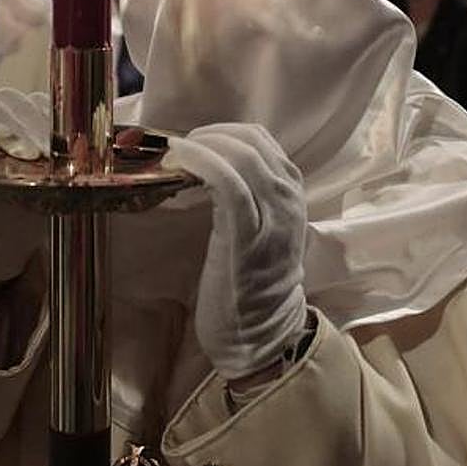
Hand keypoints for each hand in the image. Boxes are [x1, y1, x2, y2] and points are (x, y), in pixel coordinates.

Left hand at [162, 123, 307, 379]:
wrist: (262, 333)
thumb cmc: (251, 281)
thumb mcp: (260, 227)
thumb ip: (248, 195)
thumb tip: (207, 167)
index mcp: (292, 192)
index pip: (259, 139)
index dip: (222, 132)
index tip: (193, 142)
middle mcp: (288, 197)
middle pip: (249, 141)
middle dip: (208, 135)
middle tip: (178, 148)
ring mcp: (272, 215)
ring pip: (241, 156)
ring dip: (202, 145)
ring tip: (175, 154)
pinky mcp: (247, 233)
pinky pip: (228, 182)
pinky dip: (201, 162)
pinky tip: (179, 160)